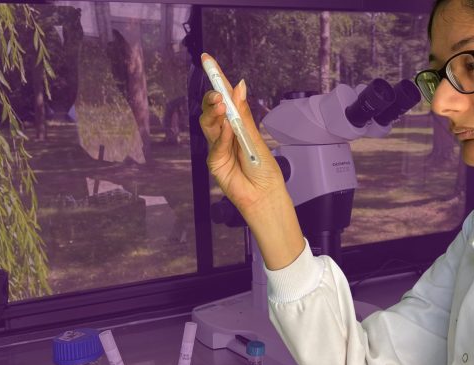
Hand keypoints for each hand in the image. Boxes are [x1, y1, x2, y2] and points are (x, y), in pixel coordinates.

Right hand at [198, 54, 287, 216]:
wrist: (265, 195)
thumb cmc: (264, 169)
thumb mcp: (255, 137)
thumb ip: (243, 114)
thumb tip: (239, 86)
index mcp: (237, 124)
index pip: (225, 99)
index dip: (217, 80)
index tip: (209, 60)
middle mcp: (225, 134)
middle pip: (212, 110)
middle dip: (212, 97)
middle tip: (218, 93)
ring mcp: (217, 147)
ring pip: (208, 124)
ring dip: (214, 112)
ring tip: (221, 106)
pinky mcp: (214, 162)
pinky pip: (215, 145)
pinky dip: (221, 136)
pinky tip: (228, 130)